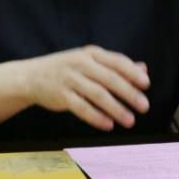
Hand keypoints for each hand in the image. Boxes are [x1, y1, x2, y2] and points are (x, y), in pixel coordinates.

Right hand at [23, 45, 149, 130]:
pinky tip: (108, 124)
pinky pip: (82, 107)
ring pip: (97, 94)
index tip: (146, 84)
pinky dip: (96, 117)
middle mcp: (81, 63)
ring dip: (116, 108)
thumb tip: (143, 69)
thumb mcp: (90, 61)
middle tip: (144, 106)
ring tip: (130, 120)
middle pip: (109, 78)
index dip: (132, 73)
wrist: (32, 76)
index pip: (116, 61)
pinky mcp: (61, 95)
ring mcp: (70, 79)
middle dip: (129, 93)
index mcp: (91, 53)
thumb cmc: (66, 68)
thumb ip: (115, 65)